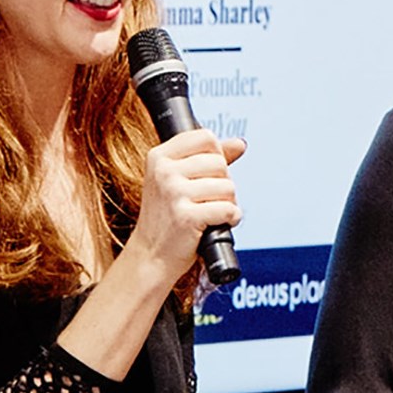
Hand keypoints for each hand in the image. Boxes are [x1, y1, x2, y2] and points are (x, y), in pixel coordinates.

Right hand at [127, 131, 244, 279]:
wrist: (152, 254)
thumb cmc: (168, 215)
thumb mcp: (179, 179)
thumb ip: (210, 157)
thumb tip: (240, 143)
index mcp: (160, 156)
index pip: (206, 137)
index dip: (217, 155)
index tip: (207, 174)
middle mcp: (163, 171)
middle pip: (220, 163)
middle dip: (223, 183)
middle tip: (208, 200)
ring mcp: (173, 193)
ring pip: (228, 187)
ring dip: (228, 203)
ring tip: (211, 213)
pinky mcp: (186, 217)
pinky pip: (228, 209)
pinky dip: (231, 218)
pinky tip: (219, 223)